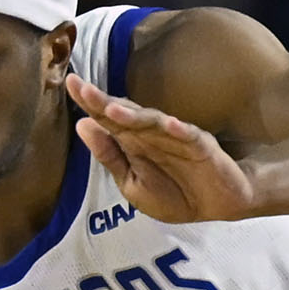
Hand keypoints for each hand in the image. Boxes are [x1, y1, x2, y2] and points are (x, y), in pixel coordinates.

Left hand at [67, 73, 257, 222]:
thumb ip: (109, 155)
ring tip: (113, 109)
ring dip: (135, 116)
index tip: (70, 83)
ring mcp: (179, 139)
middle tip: (81, 87)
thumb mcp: (132, 182)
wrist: (218, 205)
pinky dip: (181, 131)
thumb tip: (82, 125)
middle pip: (126, 115)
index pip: (108, 119)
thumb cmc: (174, 192)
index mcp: (134, 142)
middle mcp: (153, 134)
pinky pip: (191, 138)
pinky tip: (170, 125)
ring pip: (154, 124)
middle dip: (104, 103)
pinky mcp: (203, 149)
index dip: (90, 103)